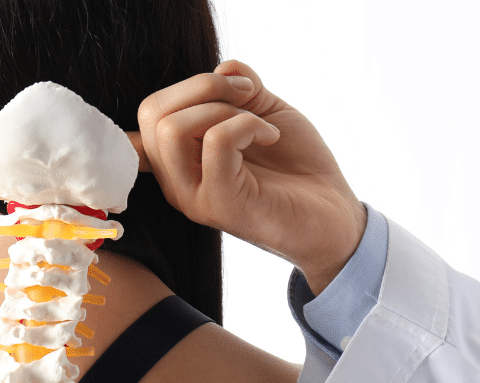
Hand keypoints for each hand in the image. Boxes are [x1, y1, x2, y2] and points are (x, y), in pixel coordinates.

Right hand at [128, 60, 366, 294]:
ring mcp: (193, 196)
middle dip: (203, 86)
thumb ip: (238, 88)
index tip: (231, 87)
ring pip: (172, 128)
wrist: (334, 217)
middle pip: (152, 113)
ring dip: (222, 107)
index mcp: (177, 161)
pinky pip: (216, 142)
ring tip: (258, 122)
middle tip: (247, 94)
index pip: (145, 116)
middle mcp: (175, 182)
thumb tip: (222, 68)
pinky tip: (270, 136)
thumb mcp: (264, 112)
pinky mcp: (220, 204)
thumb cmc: (296, 168)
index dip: (181, 87)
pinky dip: (248, 124)